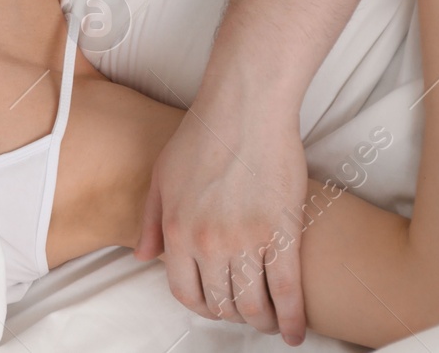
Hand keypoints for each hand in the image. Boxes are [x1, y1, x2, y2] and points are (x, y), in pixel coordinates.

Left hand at [137, 90, 308, 344]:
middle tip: (246, 312)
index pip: (185, 292)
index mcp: (177, 231)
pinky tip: (296, 333)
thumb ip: (149, 222)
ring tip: (270, 322)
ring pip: (254, 304)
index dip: (201, 306)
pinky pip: (289, 292)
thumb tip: (142, 258)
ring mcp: (246, 241)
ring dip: (262, 321)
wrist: (244, 108)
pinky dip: (293, 319)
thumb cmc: (201, 135)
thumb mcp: (161, 176)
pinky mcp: (283, 234)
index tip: (214, 307)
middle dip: (233, 314)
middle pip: (221, 302)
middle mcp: (208, 244)